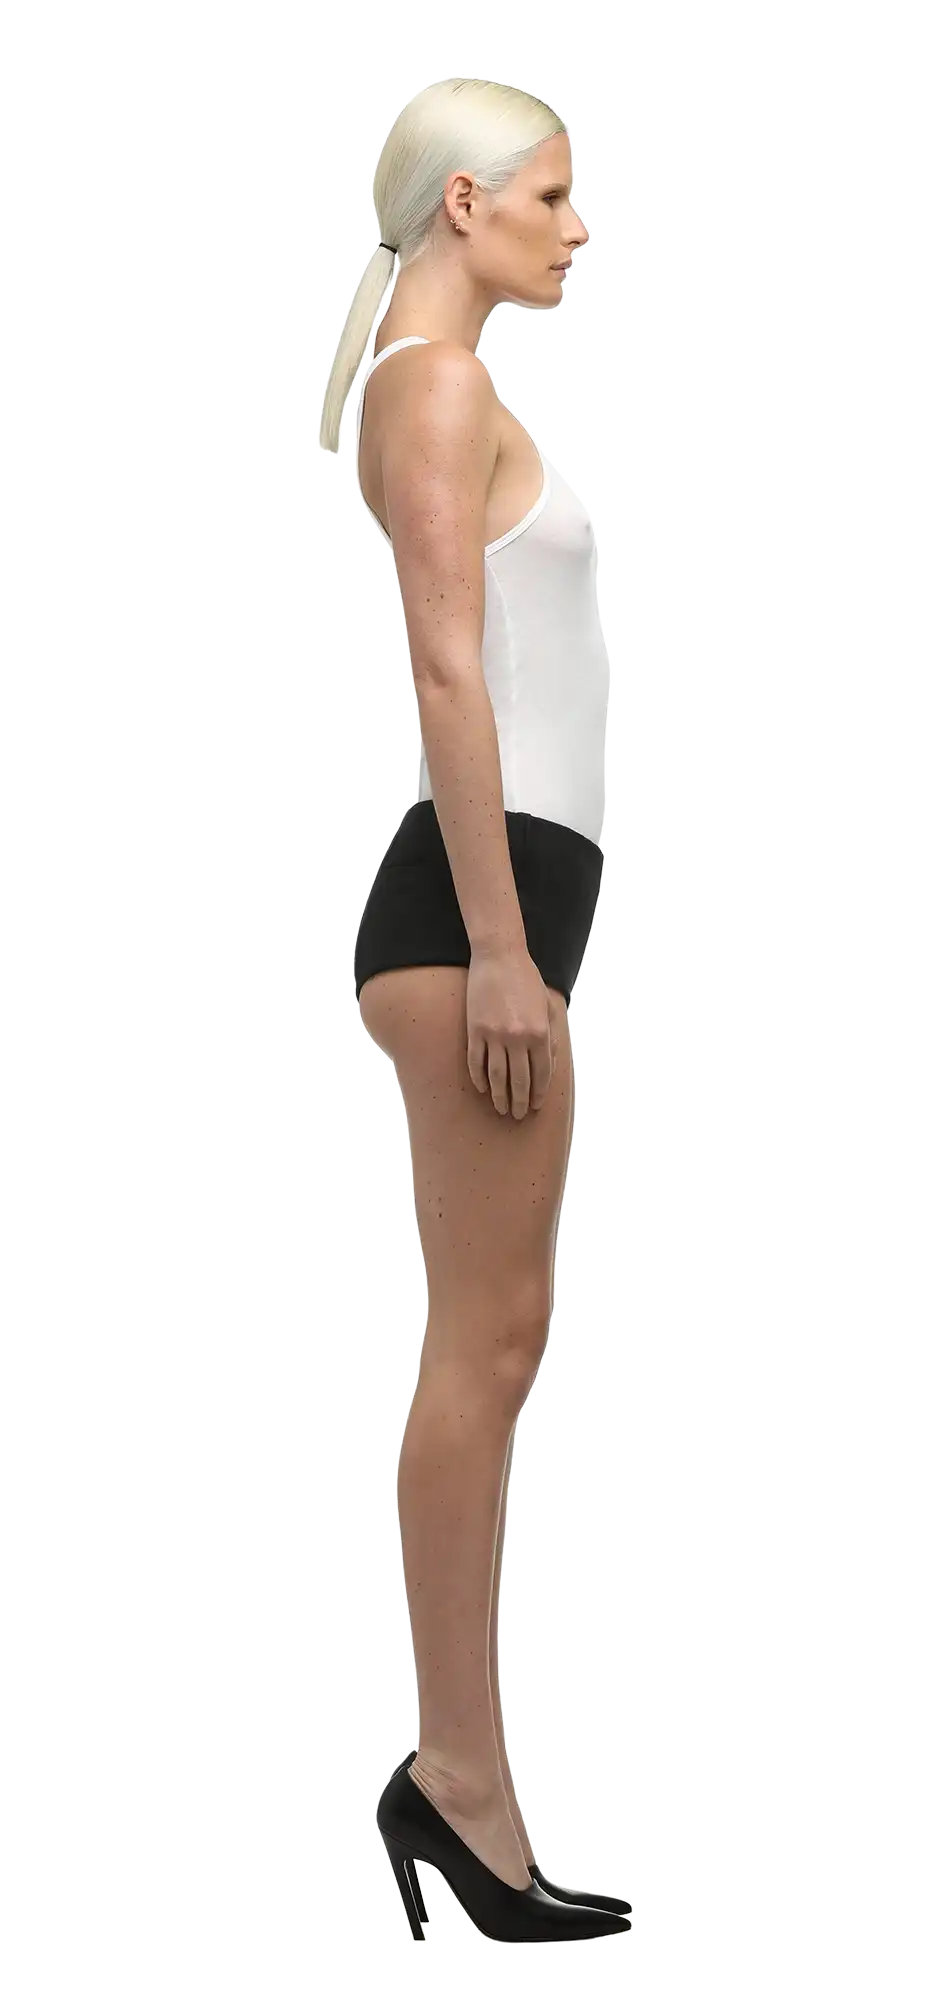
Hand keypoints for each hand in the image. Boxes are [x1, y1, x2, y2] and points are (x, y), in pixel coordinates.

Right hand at [465, 946, 558, 1119]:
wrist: (499, 956)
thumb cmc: (527, 979)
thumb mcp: (547, 1005)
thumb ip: (551, 1033)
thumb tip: (549, 1061)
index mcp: (539, 1032)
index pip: (541, 1073)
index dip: (538, 1093)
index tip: (535, 1106)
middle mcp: (518, 1037)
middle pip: (519, 1080)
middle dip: (520, 1102)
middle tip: (518, 1116)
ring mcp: (494, 1035)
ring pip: (496, 1076)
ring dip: (499, 1096)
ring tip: (501, 1109)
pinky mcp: (474, 1030)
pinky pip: (476, 1061)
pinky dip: (478, 1078)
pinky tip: (482, 1089)